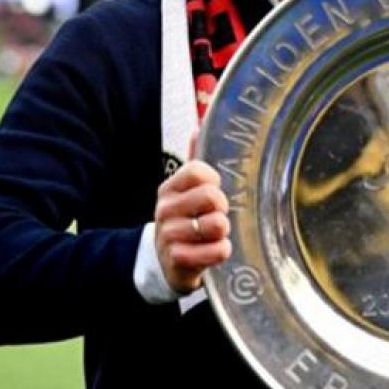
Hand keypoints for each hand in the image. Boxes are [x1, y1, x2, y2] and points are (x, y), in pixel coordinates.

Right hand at [153, 160, 230, 293]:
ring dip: (223, 232)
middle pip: (212, 196)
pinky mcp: (178, 259)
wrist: (167, 261)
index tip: (212, 193)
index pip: (199, 171)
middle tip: (215, 216)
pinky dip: (222, 251)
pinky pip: (218, 250)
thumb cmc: (185, 221)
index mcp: (169, 188)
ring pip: (217, 224)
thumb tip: (199, 127)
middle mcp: (165, 209)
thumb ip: (195, 163)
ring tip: (212, 235)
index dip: (215, 182)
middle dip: (223, 208)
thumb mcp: (186, 192)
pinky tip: (212, 251)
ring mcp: (169, 235)